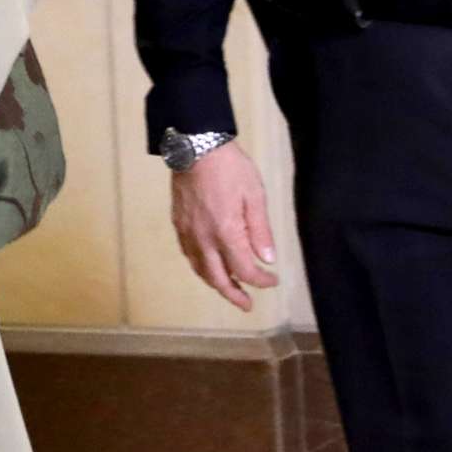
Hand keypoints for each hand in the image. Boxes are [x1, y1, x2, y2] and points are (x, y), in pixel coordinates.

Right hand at [171, 140, 277, 310]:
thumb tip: (268, 258)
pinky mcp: (179, 223)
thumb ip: (260, 230)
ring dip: (216, 284)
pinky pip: (188, 254)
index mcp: (226, 232)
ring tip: (229, 289)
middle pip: (218, 278)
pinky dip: (200, 267)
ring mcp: (188, 232)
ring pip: (200, 269)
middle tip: (247, 305)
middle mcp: (203, 238)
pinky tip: (208, 265)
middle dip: (234, 295)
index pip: (245, 270)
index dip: (261, 280)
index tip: (273, 279)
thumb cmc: (228, 167)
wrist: (195, 146)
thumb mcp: (255, 195)